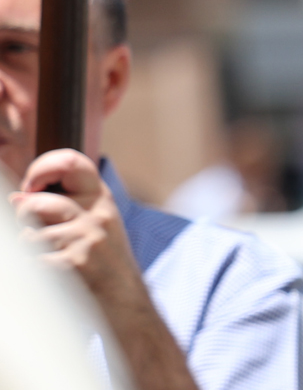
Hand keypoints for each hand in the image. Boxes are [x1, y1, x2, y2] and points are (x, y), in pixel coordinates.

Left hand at [15, 149, 200, 389]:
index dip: (43, 167)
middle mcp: (96, 215)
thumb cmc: (104, 262)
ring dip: (29, 247)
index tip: (32, 183)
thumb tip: (16, 198)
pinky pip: (32, 259)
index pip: (73, 161)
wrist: (127, 301)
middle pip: (38, 203)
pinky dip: (34, 267)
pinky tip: (52, 272)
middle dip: (25, 217)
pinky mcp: (74, 264)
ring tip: (49, 256)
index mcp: (100, 199)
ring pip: (29, 234)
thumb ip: (59, 206)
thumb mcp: (93, 224)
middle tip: (34, 227)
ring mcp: (86, 239)